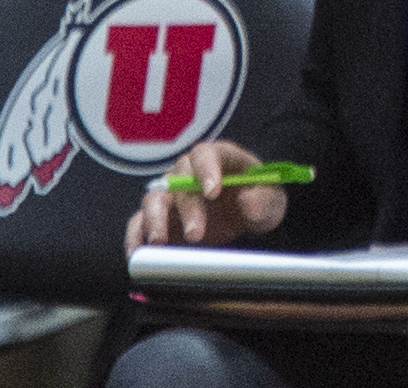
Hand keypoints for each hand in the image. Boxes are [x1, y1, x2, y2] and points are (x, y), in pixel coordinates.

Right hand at [127, 138, 287, 247]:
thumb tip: (247, 201)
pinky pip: (137, 224)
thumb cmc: (259, 201)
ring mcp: (170, 194)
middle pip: (179, 180)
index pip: (206, 153)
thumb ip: (264, 201)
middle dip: (187, 208)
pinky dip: (135, 237)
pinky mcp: (158, 219)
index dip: (207, 169)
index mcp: (219, 157)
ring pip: (154, 200)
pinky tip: (137, 254)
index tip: (214, 192)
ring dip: (155, 221)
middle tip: (196, 234)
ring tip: (160, 244)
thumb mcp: (273, 201)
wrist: (244, 219)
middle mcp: (189, 172)